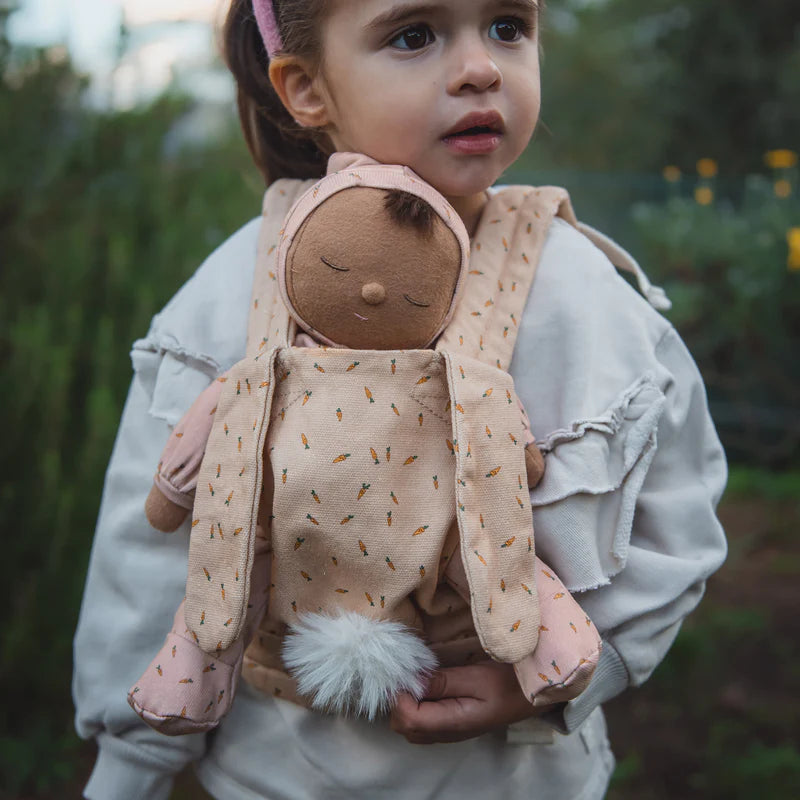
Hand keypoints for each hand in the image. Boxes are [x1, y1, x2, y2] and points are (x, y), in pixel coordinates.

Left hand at [390, 662, 548, 743]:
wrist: (529, 696)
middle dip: (399, 698)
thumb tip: (412, 679)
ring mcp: (446, 732)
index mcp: (452, 723)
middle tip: (413, 672)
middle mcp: (445, 733)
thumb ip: (443, 682)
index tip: (408, 671)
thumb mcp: (476, 677)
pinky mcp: (448, 725)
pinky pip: (420, 721)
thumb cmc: (506, 683)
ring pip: (408, 725)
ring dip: (406, 700)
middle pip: (402, 724)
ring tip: (420, 676)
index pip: (408, 718)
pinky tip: (427, 685)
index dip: (400, 694)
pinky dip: (415, 704)